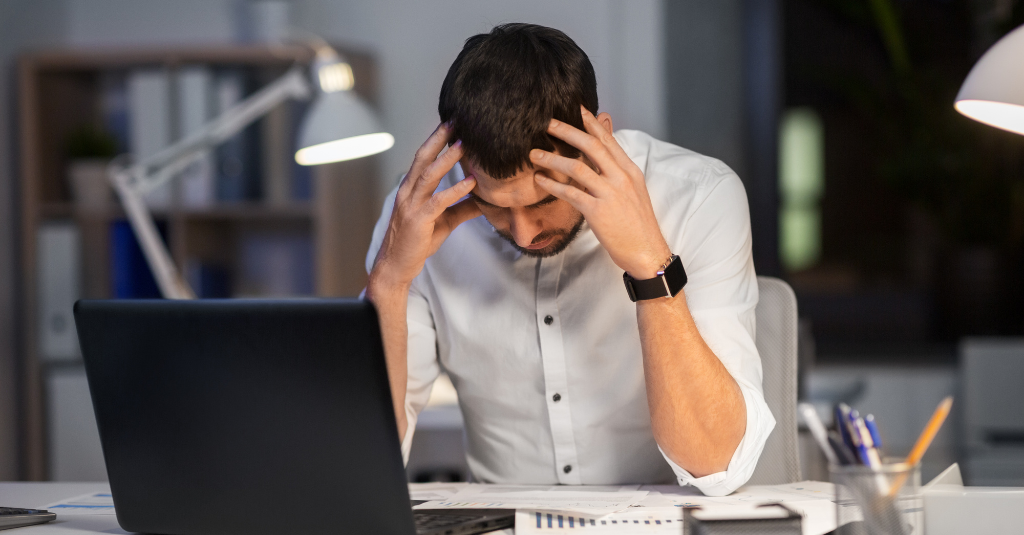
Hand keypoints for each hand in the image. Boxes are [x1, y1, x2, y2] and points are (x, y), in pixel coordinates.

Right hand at [369, 123, 480, 292]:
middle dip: (439, 138)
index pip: (423, 157)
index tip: (453, 122)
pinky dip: (455, 190)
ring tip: (465, 144)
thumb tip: (486, 199)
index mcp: (411, 188)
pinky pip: (438, 201)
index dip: (437, 139)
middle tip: (456, 120)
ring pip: (429, 175)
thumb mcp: (444, 222)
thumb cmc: (417, 242)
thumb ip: (462, 208)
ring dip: (447, 158)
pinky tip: (471, 182)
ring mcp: (411, 205)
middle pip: (423, 158)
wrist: (396, 266)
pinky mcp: (418, 220)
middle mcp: (408, 192)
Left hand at [530, 107, 670, 278]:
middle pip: (592, 146)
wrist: (647, 251)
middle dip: (567, 131)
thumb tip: (604, 154)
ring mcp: (610, 194)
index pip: (608, 140)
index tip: (575, 108)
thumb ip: (617, 170)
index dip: (590, 123)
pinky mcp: (598, 212)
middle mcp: (621, 178)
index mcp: (630, 171)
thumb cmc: (637, 224)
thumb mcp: (633, 191)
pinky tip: (540, 180)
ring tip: (534, 155)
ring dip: (553, 159)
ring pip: (578, 168)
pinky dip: (553, 185)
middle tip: (547, 123)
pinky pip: (571, 193)